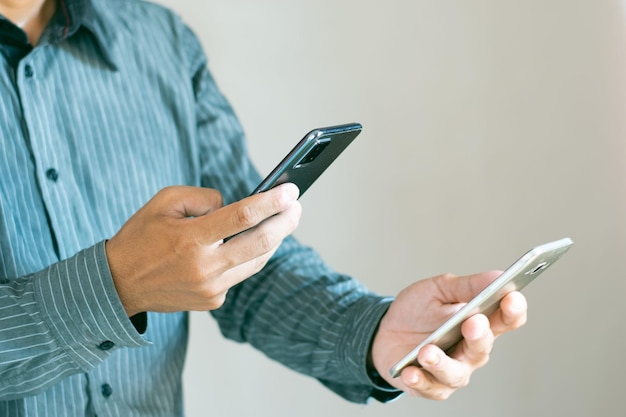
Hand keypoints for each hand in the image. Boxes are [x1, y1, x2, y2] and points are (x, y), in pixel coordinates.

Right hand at [105, 183, 300, 315]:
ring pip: (257, 261)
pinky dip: (249, 256)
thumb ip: (203, 198)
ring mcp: (211, 288)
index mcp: (190, 239)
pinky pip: (240, 274)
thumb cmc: (141, 236)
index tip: (290, 189)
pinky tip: (256, 241)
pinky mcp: (213, 301)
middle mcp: (204, 267)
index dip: (271, 202)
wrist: (119, 284)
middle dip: (286, 222)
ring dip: (275, 239)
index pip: (242, 217)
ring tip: (285, 220)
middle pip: (260, 243)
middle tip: (297, 205)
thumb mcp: (164, 202)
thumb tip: (235, 205)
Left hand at [371, 271, 527, 399]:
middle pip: (483, 348)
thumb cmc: (417, 311)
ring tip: (427, 352)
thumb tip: (497, 276)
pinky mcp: (429, 386)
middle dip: (479, 335)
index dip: (513, 309)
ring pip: (456, 374)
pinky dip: (419, 380)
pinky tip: (410, 371)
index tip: (511, 296)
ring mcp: (452, 371)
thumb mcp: (438, 289)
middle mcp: (471, 351)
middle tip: (472, 322)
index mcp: (480, 323)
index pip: (506, 319)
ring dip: (442, 363)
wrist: (385, 331)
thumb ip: (466, 286)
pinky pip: (427, 387)